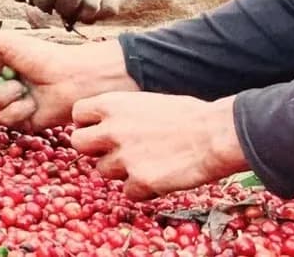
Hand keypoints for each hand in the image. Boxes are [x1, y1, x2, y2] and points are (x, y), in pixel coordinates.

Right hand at [0, 30, 136, 130]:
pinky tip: (32, 103)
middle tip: (3, 75)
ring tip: (22, 89)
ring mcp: (5, 105)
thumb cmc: (41, 56)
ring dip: (3, 96)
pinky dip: (18, 109)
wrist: (72, 78)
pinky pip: (4, 119)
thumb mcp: (6, 41)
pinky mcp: (17, 122)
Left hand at [71, 92, 247, 199]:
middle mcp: (111, 130)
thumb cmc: (188, 115)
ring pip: (102, 171)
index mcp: (111, 104)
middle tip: (114, 152)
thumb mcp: (145, 102)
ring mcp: (124, 157)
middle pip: (79, 144)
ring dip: (119, 171)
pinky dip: (140, 190)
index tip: (100, 129)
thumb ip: (122, 113)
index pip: (78, 114)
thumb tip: (108, 124)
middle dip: (93, 150)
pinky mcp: (141, 182)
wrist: (215, 135)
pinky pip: (128, 192)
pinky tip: (159, 179)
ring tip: (145, 164)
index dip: (87, 124)